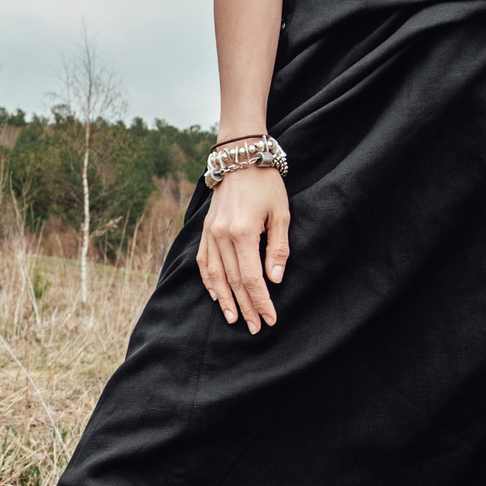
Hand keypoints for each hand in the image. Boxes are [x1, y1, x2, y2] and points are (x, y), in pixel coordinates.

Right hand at [198, 167, 289, 333]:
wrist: (240, 158)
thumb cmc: (266, 184)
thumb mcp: (280, 214)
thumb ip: (277, 248)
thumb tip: (274, 279)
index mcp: (243, 232)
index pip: (252, 278)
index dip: (261, 301)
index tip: (270, 318)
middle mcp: (222, 236)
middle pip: (234, 281)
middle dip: (246, 306)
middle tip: (255, 327)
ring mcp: (210, 234)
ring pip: (216, 276)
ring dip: (226, 300)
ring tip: (234, 319)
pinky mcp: (205, 230)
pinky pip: (204, 262)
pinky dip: (209, 281)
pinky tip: (216, 295)